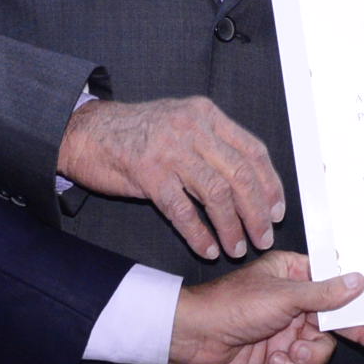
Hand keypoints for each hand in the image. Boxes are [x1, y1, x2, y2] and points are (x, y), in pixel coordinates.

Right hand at [58, 95, 285, 258]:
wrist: (87, 131)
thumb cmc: (135, 132)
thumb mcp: (181, 123)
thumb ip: (212, 143)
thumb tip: (248, 180)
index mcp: (206, 115)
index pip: (253, 151)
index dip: (270, 184)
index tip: (276, 210)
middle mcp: (192, 128)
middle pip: (240, 174)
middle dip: (256, 212)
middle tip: (262, 237)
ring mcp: (170, 150)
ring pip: (216, 194)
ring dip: (231, 227)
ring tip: (236, 247)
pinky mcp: (148, 173)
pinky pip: (182, 210)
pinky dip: (199, 234)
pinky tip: (207, 247)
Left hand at [168, 252, 363, 363]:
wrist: (194, 338)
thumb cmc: (233, 305)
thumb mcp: (283, 296)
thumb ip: (324, 294)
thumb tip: (358, 281)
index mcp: (297, 274)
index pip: (338, 284)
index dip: (361, 298)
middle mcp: (297, 301)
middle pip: (338, 320)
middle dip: (355, 333)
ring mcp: (289, 329)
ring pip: (322, 348)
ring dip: (309, 354)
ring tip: (290, 352)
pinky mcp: (279, 355)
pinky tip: (274, 362)